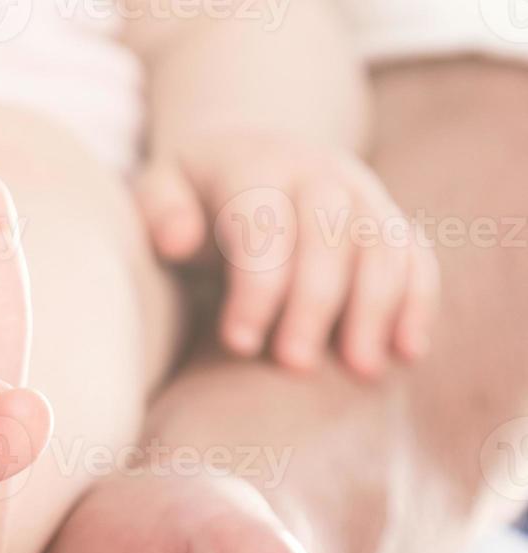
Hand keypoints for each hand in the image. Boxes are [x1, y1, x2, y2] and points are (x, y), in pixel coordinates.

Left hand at [136, 133, 437, 376]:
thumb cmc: (191, 194)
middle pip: (330, 233)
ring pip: (383, 244)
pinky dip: (418, 301)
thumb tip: (177, 241)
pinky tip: (408, 352)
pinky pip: (415, 256)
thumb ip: (158, 211)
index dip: (256, 283)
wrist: (248, 158)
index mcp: (257, 165)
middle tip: (294, 365)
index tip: (239, 343)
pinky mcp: (388, 221)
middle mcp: (319, 173)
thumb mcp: (158, 188)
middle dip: (315, 303)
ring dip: (377, 308)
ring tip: (361, 371)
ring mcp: (363, 194)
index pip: (264, 221)